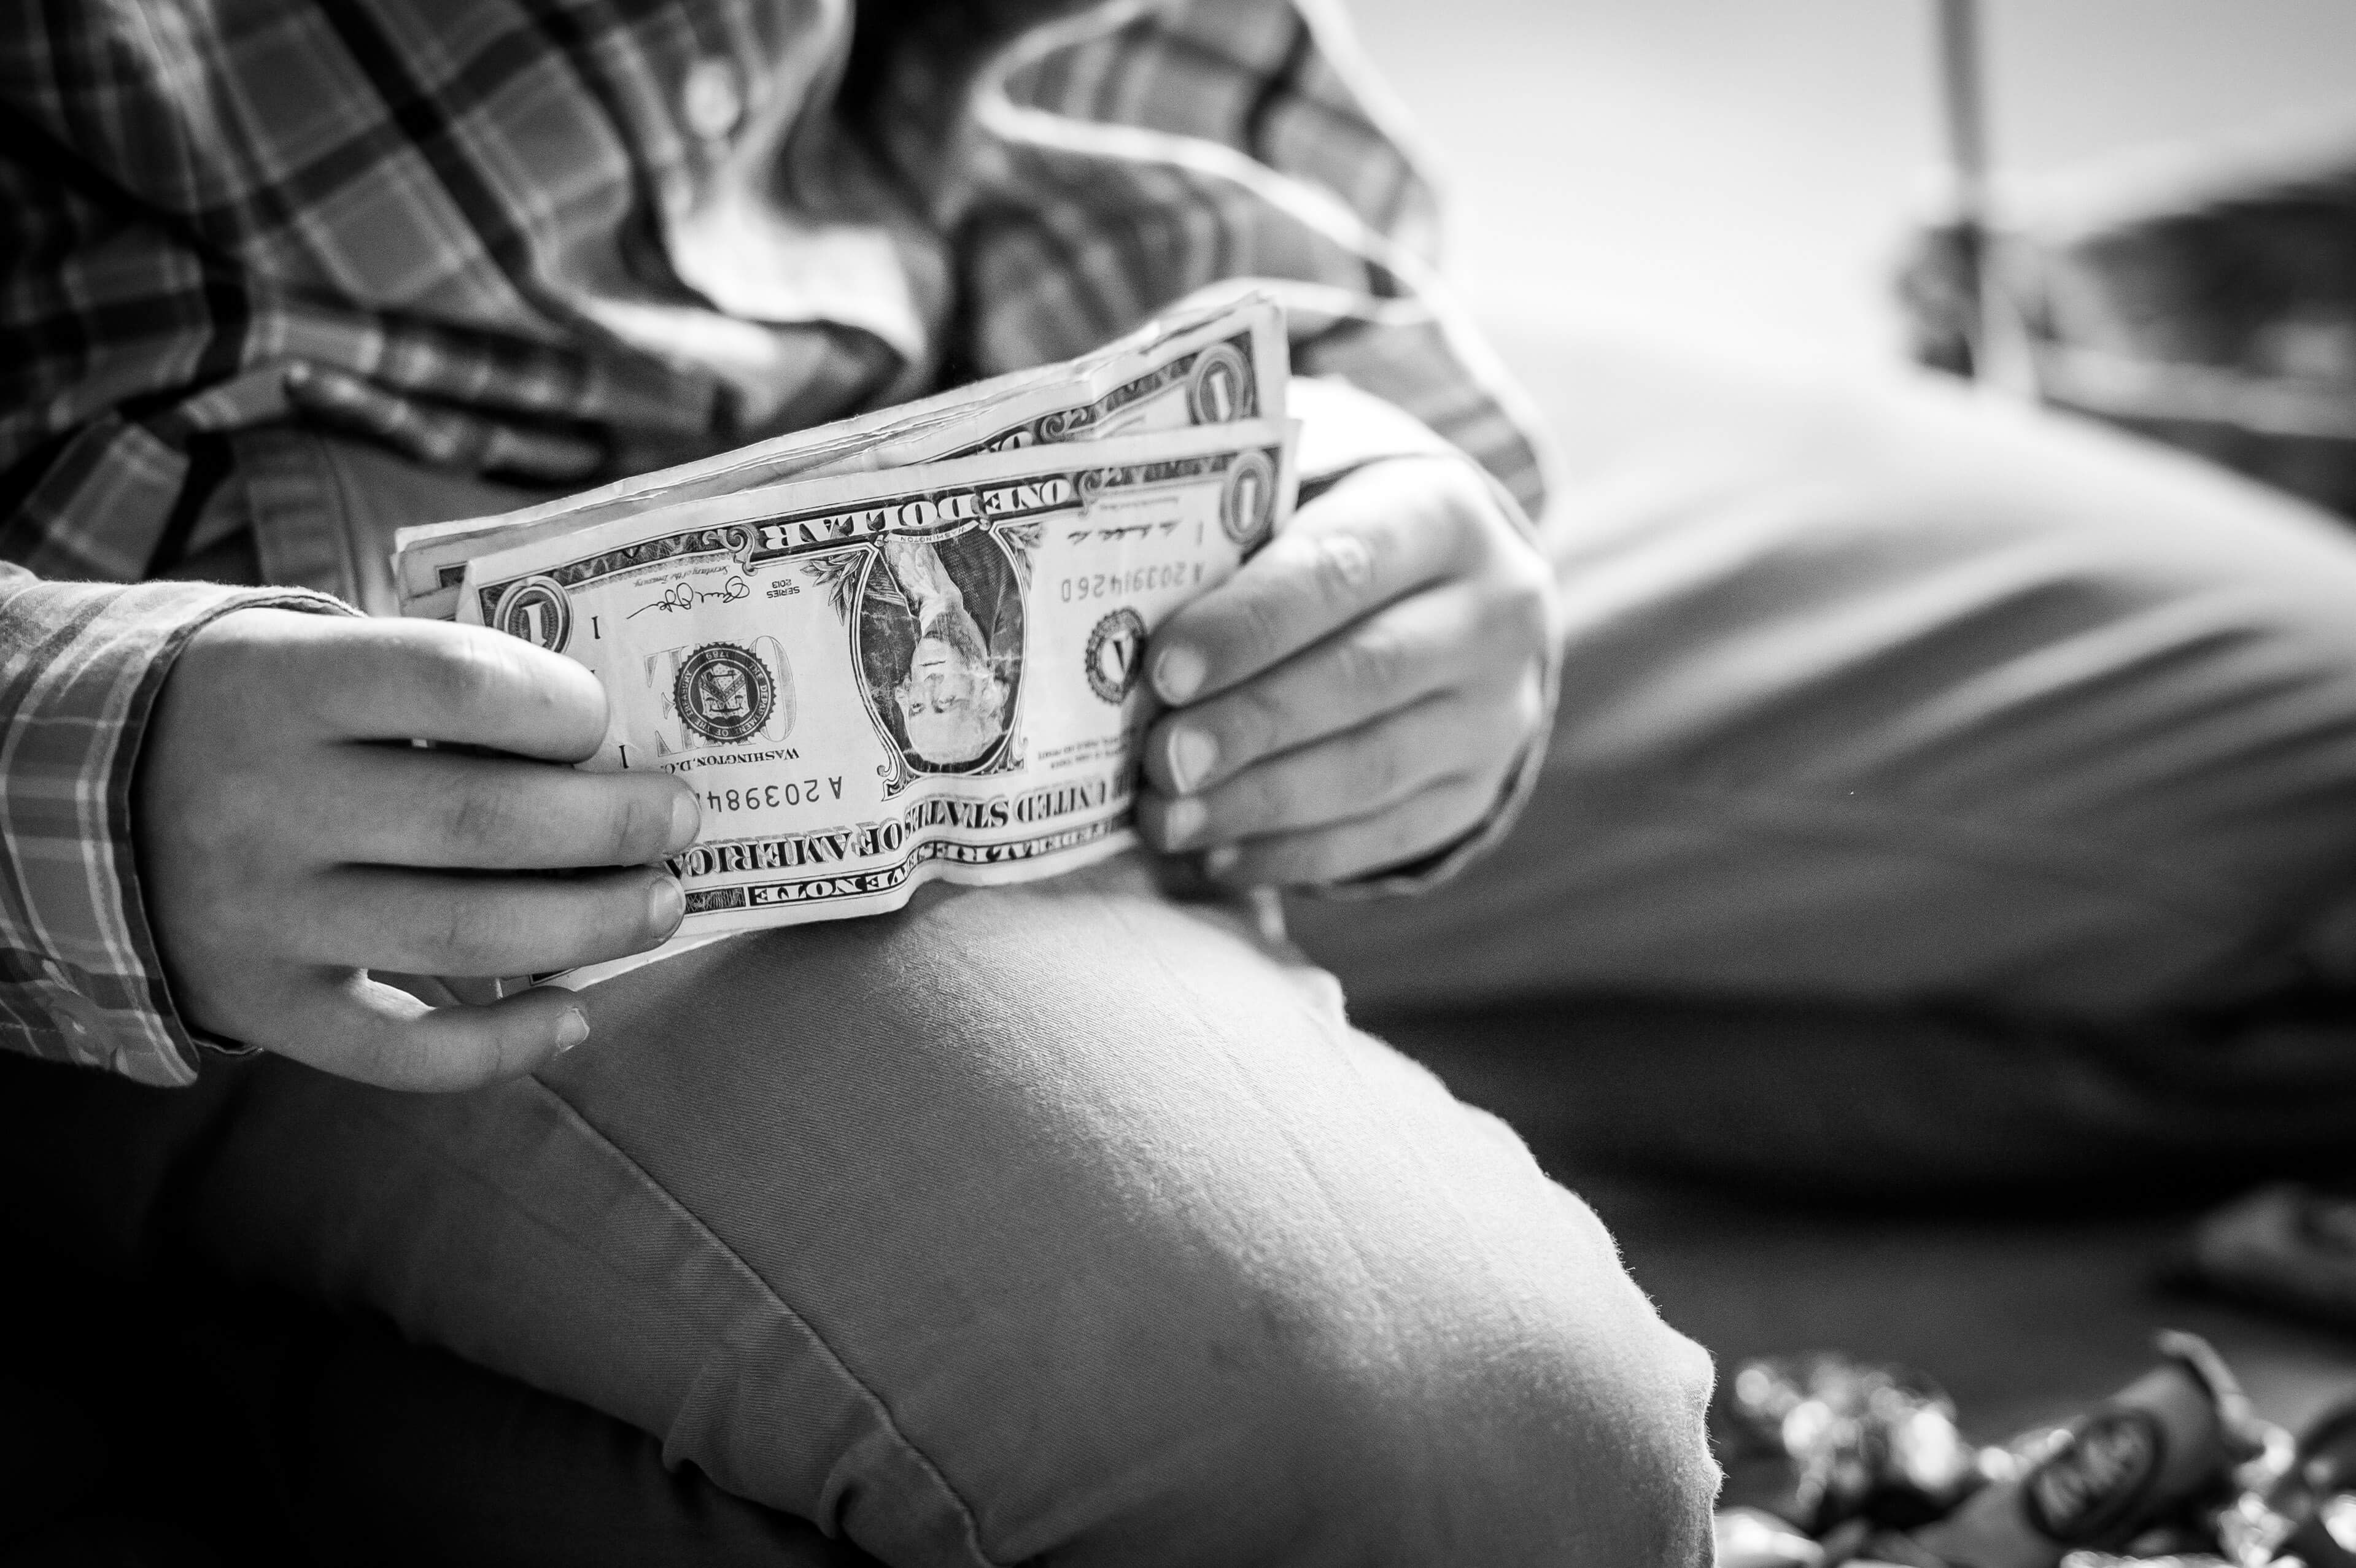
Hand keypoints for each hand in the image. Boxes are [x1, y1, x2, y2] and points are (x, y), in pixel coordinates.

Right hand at [135, 608, 700, 1089]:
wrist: (85, 798)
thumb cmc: (267, 713)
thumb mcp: (319, 655)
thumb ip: (439, 681)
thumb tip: (613, 742)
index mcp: (282, 685)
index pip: (458, 684)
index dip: (562, 703)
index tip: (608, 719)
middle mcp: (264, 802)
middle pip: (484, 822)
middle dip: (615, 825)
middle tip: (680, 819)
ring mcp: (260, 915)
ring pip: (467, 937)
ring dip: (593, 925)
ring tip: (661, 902)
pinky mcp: (263, 1006)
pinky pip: (401, 1051)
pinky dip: (505, 1046)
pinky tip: (575, 1014)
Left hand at [1135, 454, 1554, 885]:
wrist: (1464, 601)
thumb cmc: (1343, 544)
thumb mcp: (1315, 504)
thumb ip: (1241, 546)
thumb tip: (1121, 622)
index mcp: (1442, 515)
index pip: (1344, 566)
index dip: (1252, 621)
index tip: (1165, 670)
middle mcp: (1492, 614)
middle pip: (1363, 674)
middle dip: (1250, 724)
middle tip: (1161, 761)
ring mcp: (1494, 714)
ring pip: (1372, 769)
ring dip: (1259, 803)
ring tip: (1170, 819)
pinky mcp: (1474, 792)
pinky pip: (1384, 837)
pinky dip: (1294, 854)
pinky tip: (1220, 859)